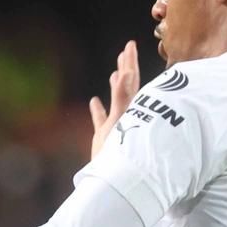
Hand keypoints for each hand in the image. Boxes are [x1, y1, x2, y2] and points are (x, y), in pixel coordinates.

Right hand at [87, 40, 140, 159]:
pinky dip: (98, 111)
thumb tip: (127, 73)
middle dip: (126, 67)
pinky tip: (94, 102)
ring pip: (116, 102)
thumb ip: (123, 97)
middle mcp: (127, 116)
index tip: (129, 45)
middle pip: (128, 87)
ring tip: (114, 72)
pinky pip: (102, 121)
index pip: (132, 81)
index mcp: (132, 110)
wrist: (113, 181)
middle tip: (126, 49)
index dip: (130, 62)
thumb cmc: (119, 153)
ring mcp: (117, 127)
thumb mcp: (119, 121)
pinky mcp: (106, 140)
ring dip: (115, 86)